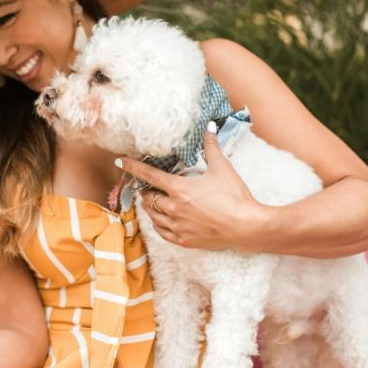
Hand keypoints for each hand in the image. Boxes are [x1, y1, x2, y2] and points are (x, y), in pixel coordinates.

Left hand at [116, 122, 267, 250]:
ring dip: (152, 207)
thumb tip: (210, 126)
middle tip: (153, 187)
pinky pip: (162, 232)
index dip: (132, 167)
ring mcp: (177, 226)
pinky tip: (163, 220)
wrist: (247, 226)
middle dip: (148, 191)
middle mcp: (173, 208)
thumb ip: (211, 147)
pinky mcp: (184, 241)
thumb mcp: (222, 168)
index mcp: (179, 189)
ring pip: (152, 216)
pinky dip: (159, 224)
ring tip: (158, 202)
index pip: (148, 175)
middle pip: (148, 197)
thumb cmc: (235, 196)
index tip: (119, 162)